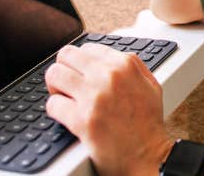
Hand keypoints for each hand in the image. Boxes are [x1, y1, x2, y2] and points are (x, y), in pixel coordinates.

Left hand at [44, 43, 174, 175]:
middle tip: (67, 84)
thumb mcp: (151, 85)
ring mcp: (94, 97)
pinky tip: (66, 116)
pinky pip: (52, 104)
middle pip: (66, 55)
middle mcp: (108, 76)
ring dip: (55, 87)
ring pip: (54, 74)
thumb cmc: (149, 125)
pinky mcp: (82, 120)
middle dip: (64, 69)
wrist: (149, 157)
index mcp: (125, 65)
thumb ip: (134, 66)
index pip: (87, 47)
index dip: (81, 62)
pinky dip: (56, 110)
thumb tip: (112, 56)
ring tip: (63, 97)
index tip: (80, 74)